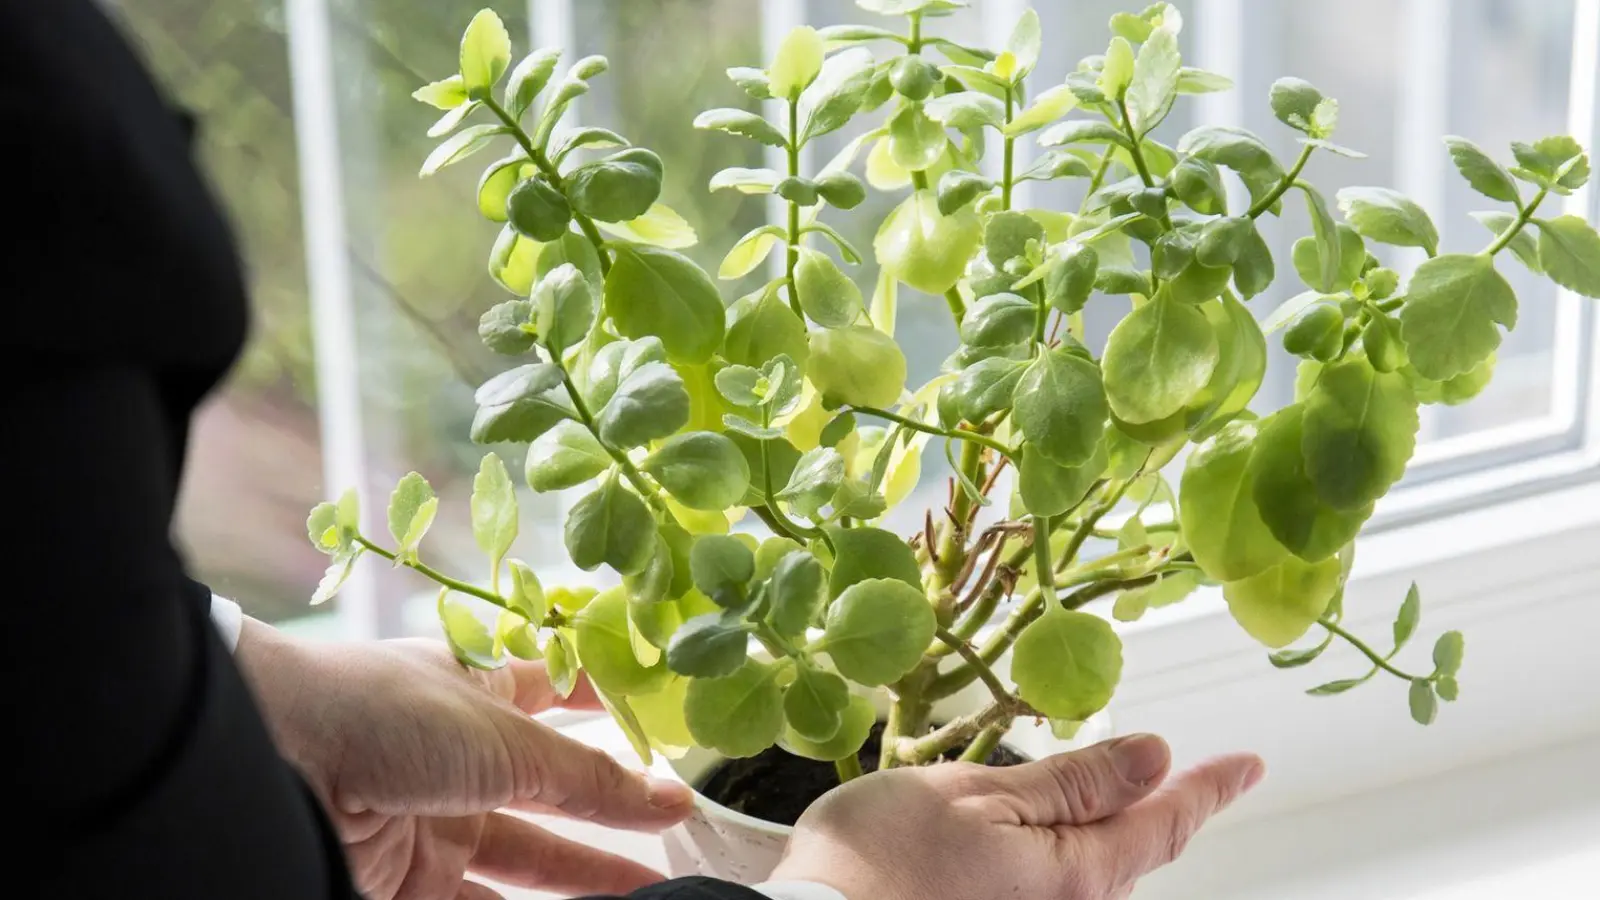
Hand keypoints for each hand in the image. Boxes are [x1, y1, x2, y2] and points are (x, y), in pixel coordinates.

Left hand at [237, 620, 693, 899]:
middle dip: (614, 818)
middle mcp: (457, 757)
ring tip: (654, 897)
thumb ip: (587, 778)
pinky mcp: (404, 884)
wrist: (265, 761)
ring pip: (525, 860)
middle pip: (551, 793)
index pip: (554, 695)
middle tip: (685, 839)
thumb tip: (670, 796)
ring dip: (586, 880)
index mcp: (477, 693)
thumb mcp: (503, 736)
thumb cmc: (381, 712)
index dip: (606, 708)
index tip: (662, 723)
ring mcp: (430, 822)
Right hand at [770, 734, 1262, 899]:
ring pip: (1095, 873)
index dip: (1209, 786)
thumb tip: (1152, 757)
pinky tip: (1037, 837)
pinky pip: (1055, 889)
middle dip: (1159, 809)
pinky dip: (1066, 854)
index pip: (1164, 821)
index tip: (1249, 763)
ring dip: (1106, 831)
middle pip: (1134, 852)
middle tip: (1180, 772)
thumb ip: (1071, 781)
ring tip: (1101, 796)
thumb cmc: (882, 860)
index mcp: (1075, 870)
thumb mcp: (981, 795)